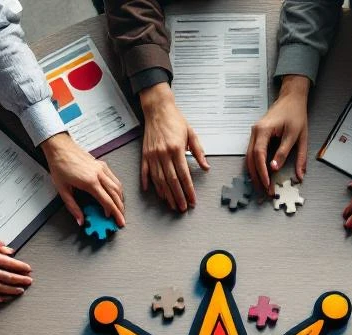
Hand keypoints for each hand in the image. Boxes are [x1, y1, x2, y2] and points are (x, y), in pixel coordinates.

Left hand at [42, 132, 124, 227]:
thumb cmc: (59, 165)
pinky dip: (118, 189)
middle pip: (115, 195)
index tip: (118, 221)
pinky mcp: (102, 164)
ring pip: (117, 186)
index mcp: (90, 182)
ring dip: (120, 199)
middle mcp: (99, 174)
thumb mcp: (63, 190)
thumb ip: (73, 207)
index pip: (107, 201)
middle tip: (121, 219)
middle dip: (120, 209)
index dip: (114, 213)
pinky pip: (114, 178)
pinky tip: (116, 194)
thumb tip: (80, 220)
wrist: (59, 147)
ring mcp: (101, 168)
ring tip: (120, 209)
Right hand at [140, 84, 208, 211]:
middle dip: (177, 197)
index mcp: (176, 149)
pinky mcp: (145, 154)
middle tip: (182, 208)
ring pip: (159, 180)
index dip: (188, 190)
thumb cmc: (176, 120)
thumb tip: (206, 168)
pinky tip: (154, 193)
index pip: (184, 175)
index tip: (192, 201)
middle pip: (171, 181)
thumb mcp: (191, 133)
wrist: (158, 109)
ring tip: (171, 204)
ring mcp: (152, 155)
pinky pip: (146, 172)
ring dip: (166, 194)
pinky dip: (149, 184)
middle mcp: (163, 154)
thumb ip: (199, 152)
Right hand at [246, 75, 309, 190]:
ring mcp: (254, 134)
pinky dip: (255, 167)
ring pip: (249, 158)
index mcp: (264, 130)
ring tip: (261, 188)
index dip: (262, 171)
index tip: (267, 184)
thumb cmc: (296, 114)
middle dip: (257, 177)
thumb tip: (277, 170)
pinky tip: (260, 177)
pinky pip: (253, 155)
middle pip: (251, 159)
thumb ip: (287, 153)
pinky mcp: (257, 137)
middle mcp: (255, 132)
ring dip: (254, 174)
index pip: (259, 154)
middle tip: (263, 192)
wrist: (291, 98)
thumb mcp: (296, 135)